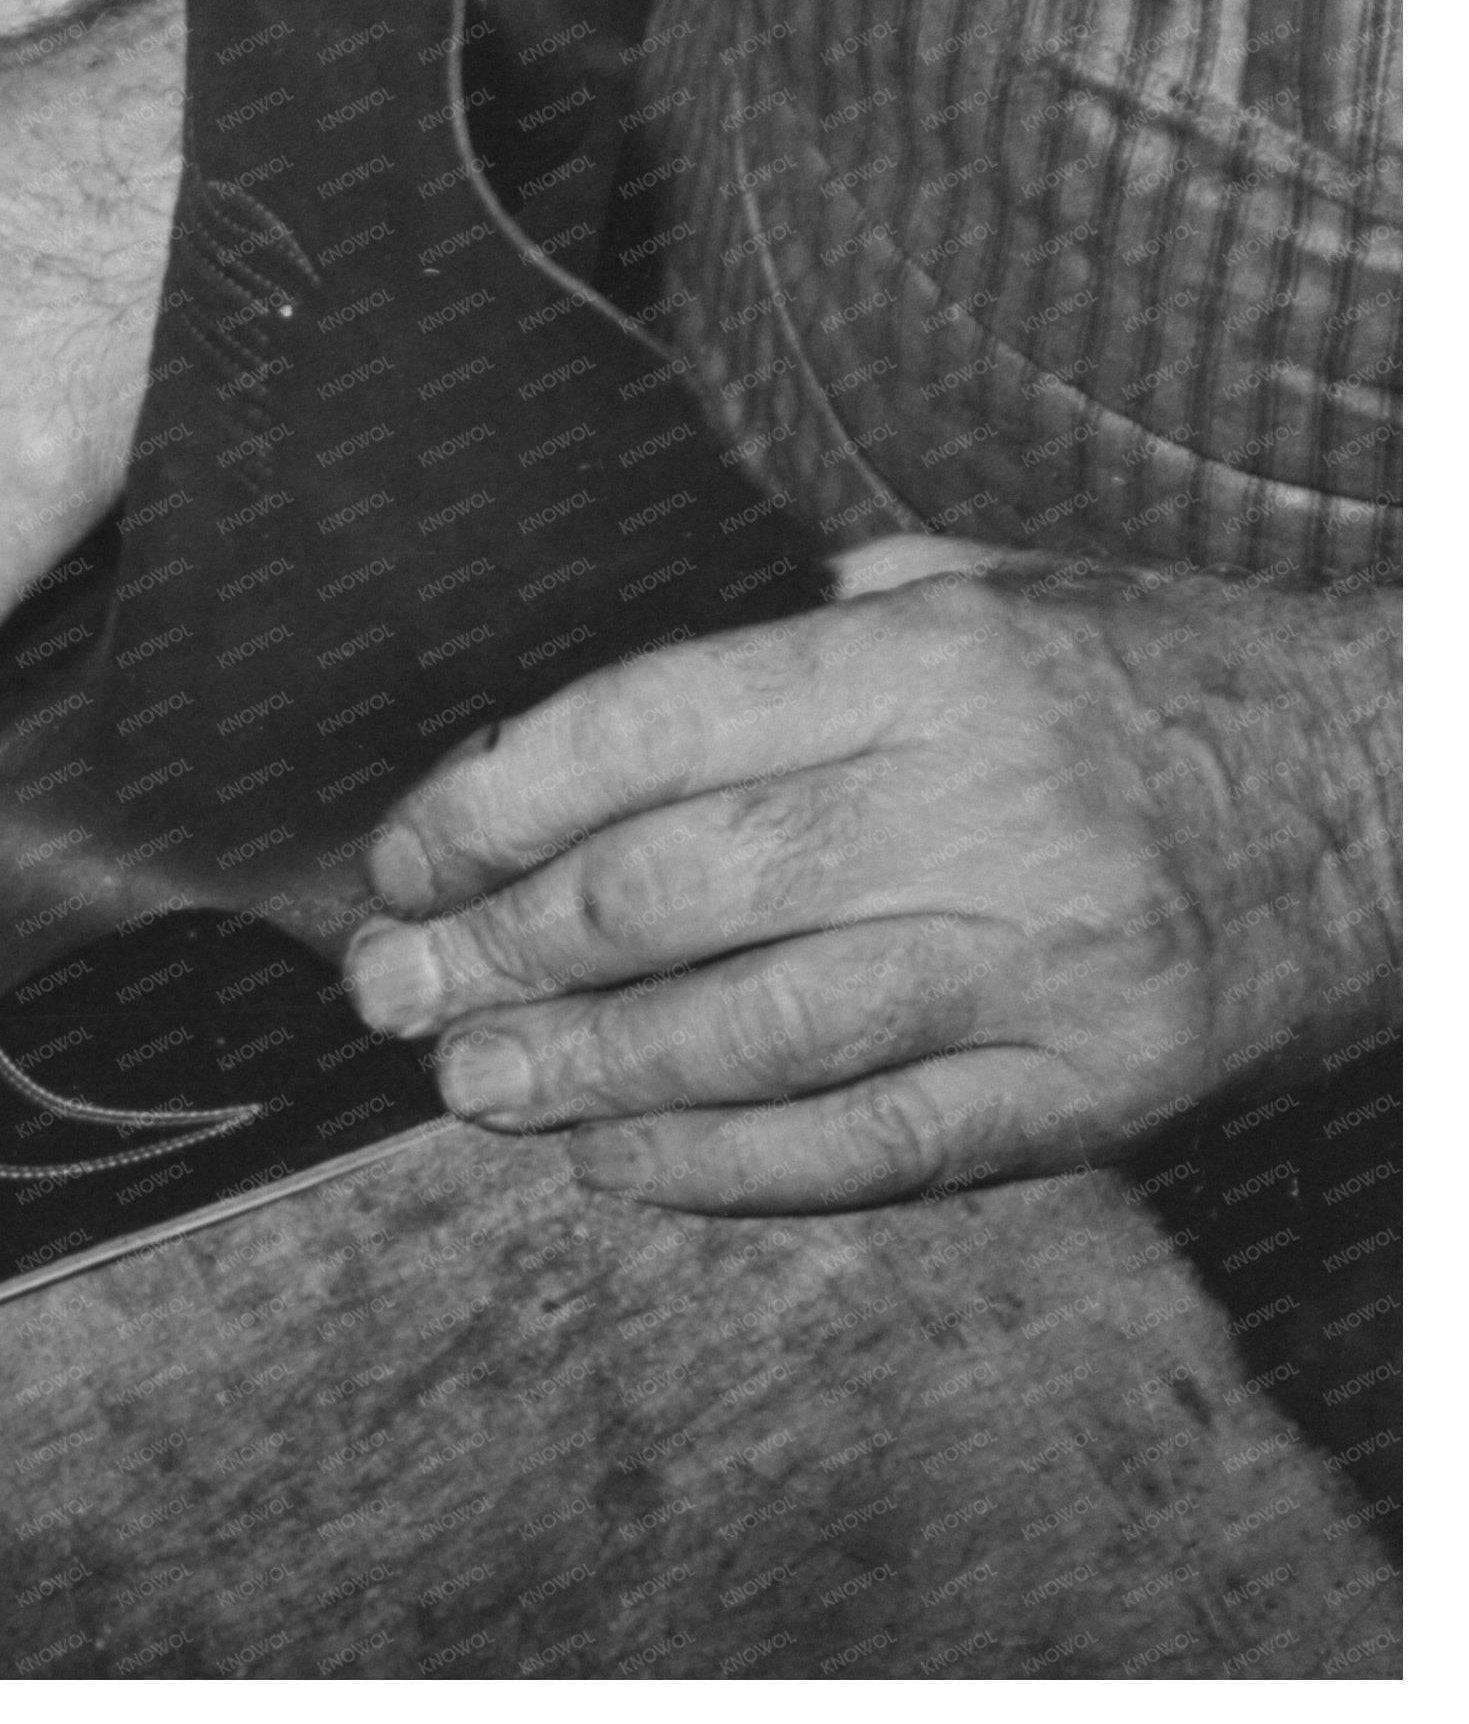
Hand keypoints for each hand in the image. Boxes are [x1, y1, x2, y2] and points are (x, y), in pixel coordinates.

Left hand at [343, 538, 1401, 1211]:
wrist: (1406, 792)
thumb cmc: (1158, 681)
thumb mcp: (994, 591)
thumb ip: (806, 633)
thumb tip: (612, 714)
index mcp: (925, 662)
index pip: (640, 729)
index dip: (486, 805)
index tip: (399, 861)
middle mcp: (972, 802)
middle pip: (666, 892)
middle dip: (494, 952)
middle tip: (390, 994)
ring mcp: (1039, 957)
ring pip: (750, 1034)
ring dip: (579, 1070)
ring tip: (469, 1085)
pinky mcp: (1095, 1087)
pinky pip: (873, 1150)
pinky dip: (723, 1168)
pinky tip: (614, 1163)